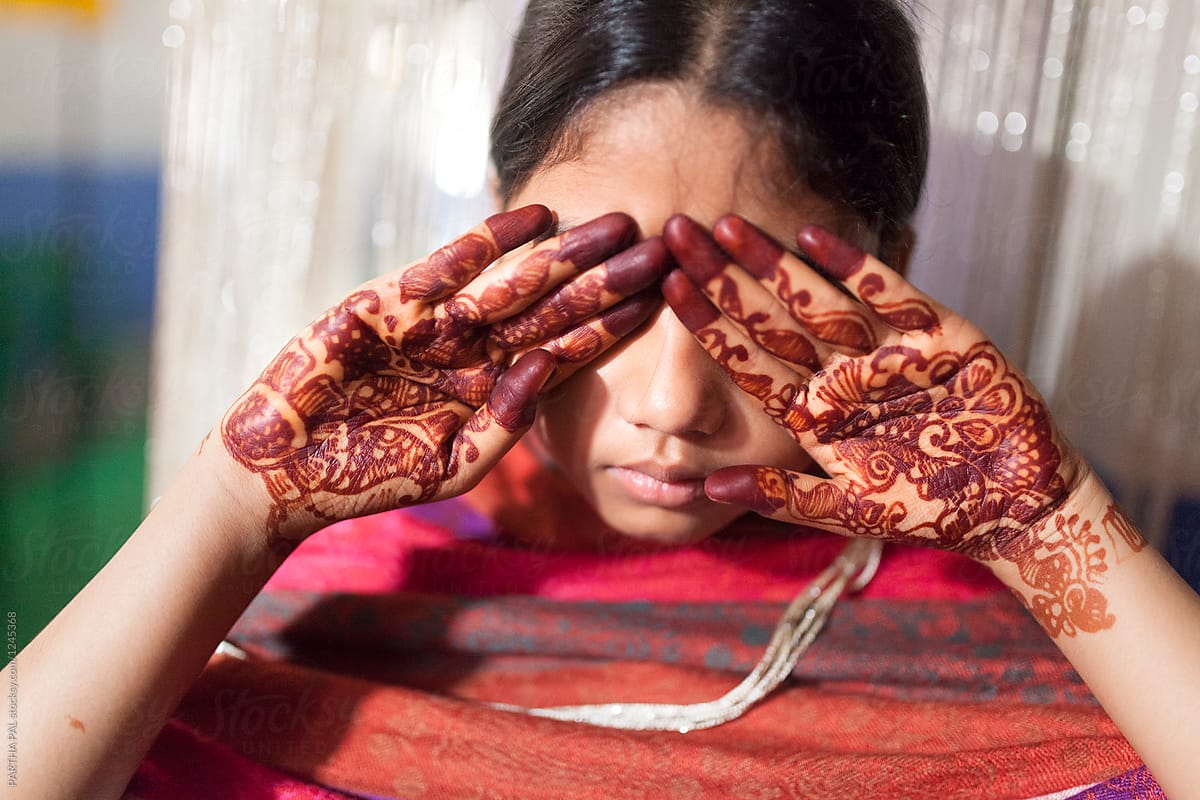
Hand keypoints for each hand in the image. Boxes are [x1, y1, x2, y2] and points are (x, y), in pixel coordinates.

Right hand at [220, 206, 668, 541]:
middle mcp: (473, 351)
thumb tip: (549, 370)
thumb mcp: (453, 466)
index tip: (663, 299)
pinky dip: (488, 241)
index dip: (614, 323)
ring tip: (618, 223)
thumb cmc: (368, 481)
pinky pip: (447, 266)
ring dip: (565, 253)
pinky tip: (536, 216)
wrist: (285, 471)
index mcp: (493, 390)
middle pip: (553, 307)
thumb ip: (506, 424)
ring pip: (512, 280)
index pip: (567, 350)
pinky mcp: (390, 302)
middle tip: (663, 247)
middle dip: (607, 279)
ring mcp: (434, 323)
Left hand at [662, 214, 1144, 636]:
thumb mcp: (851, 510)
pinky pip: (890, 293)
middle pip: (770, 319)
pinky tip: (812, 235)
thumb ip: (784, 495)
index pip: (748, 361)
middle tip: (676, 233)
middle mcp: (842, 375)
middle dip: (723, 278)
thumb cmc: (931, 512)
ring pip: (818, 299)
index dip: (708, 325)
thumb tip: (708, 487)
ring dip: (772, 262)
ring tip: (726, 226)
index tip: (667, 288)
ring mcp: (887, 352)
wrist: (1016, 507)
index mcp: (813, 412)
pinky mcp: (940, 334)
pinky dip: (855, 265)